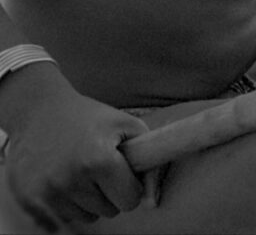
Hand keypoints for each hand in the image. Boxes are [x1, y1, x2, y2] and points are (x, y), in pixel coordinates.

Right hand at [4, 86, 149, 231]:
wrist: (39, 111)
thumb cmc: (88, 117)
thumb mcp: (125, 124)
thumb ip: (149, 156)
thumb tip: (152, 198)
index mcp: (98, 160)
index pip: (129, 200)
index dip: (131, 186)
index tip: (124, 173)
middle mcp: (71, 180)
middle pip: (108, 211)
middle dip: (110, 193)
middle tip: (100, 168)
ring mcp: (47, 192)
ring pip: (85, 217)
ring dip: (88, 200)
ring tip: (82, 172)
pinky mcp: (29, 199)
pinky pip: (61, 218)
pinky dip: (67, 203)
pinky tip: (65, 179)